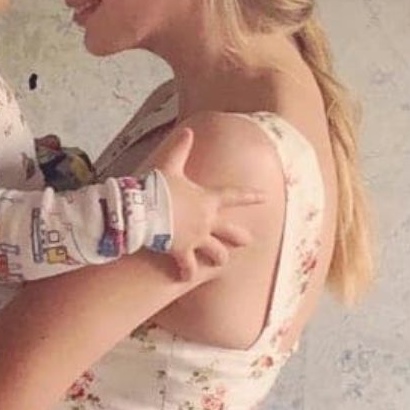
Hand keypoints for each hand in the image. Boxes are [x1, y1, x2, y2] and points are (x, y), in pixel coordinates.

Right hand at [146, 127, 260, 280]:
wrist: (145, 212)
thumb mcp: (170, 165)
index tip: (265, 198)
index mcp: (208, 199)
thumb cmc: (158, 188)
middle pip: (230, 232)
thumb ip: (181, 149)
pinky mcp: (182, 252)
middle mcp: (207, 222)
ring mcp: (197, 239)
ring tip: (222, 263)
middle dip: (241, 237)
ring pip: (216, 253)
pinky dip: (188, 273)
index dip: (250, 196)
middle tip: (249, 241)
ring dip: (219, 258)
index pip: (234, 196)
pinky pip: (189, 268)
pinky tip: (186, 278)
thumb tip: (188, 130)